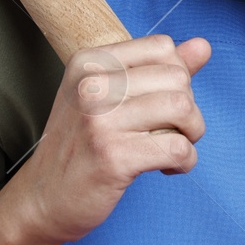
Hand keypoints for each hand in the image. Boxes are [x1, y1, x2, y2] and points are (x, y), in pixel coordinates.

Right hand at [16, 34, 209, 244]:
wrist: (42, 198)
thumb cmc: (81, 145)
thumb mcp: (109, 96)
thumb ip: (158, 69)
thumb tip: (203, 46)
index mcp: (90, 62)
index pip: (162, 47)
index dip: (177, 76)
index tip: (162, 103)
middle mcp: (92, 85)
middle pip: (177, 78)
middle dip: (188, 108)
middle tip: (171, 131)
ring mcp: (100, 121)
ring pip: (183, 108)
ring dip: (191, 134)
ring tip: (172, 148)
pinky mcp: (114, 157)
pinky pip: (178, 148)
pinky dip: (185, 161)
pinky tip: (167, 168)